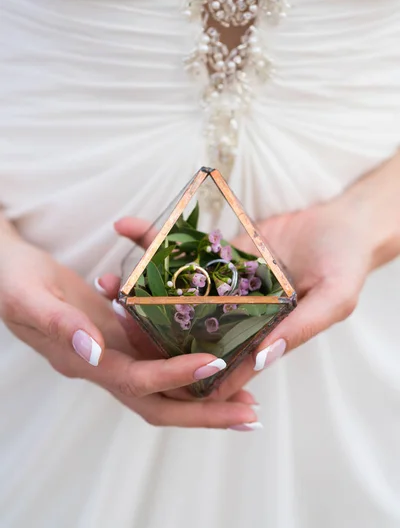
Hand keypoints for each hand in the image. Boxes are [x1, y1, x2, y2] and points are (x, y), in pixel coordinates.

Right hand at [0, 227, 258, 428]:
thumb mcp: (29, 298)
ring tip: (246, 390)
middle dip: (204, 411)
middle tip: (250, 412)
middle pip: (159, 400)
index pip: (135, 379)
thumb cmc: (12, 282)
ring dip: (203, 391)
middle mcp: (103, 364)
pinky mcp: (119, 334)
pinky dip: (186, 359)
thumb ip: (59, 324)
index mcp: (82, 362)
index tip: (214, 364)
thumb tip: (94, 351)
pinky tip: (214, 350)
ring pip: (164, 382)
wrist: (7, 272)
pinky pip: (157, 354)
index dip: (175, 375)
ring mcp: (113, 352)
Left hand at [101, 153, 399, 399]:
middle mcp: (239, 312)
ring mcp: (228, 281)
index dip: (187, 366)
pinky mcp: (222, 251)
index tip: (148, 368)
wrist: (344, 221)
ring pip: (179, 285)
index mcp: (262, 334)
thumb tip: (259, 360)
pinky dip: (160, 238)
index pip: (220, 358)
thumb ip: (298, 329)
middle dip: (149, 324)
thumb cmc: (346, 264)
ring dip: (142, 279)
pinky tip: (129, 227)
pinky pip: (187, 247)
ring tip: (107, 279)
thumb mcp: (332, 300)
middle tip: (113, 317)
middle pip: (188, 323)